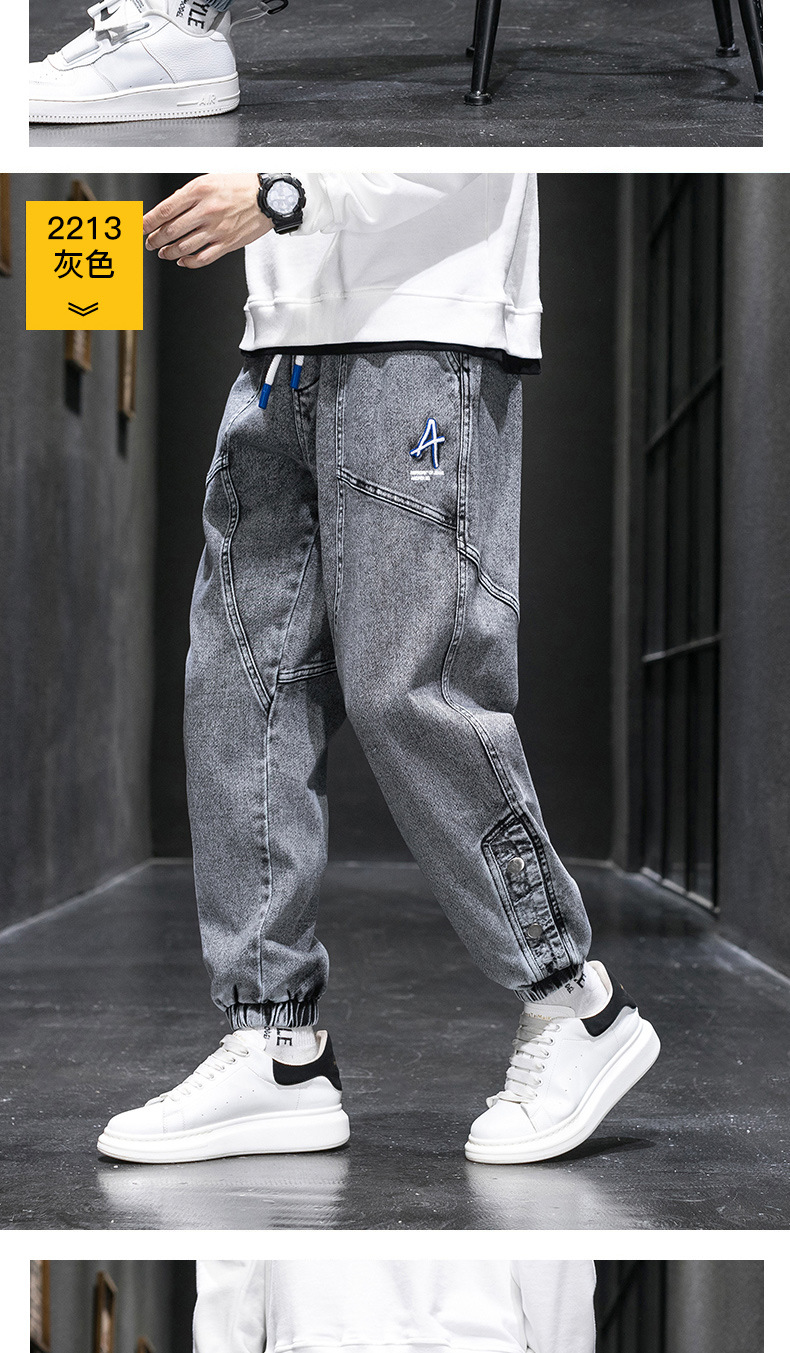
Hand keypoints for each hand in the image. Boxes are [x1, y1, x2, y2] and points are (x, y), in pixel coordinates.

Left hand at [143, 173, 271, 268]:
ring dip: (169, 252)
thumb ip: (189, 193)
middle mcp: (206, 211)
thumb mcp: (210, 179)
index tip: (141, 227)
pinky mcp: (227, 243)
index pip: (165, 210)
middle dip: (155, 239)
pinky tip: (183, 261)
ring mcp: (216, 230)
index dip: (149, 222)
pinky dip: (189, 262)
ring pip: (184, 247)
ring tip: (163, 252)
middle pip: (171, 231)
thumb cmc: (242, 186)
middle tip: (149, 242)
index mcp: (199, 191)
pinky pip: (203, 258)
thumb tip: (171, 206)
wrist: (269, 198)